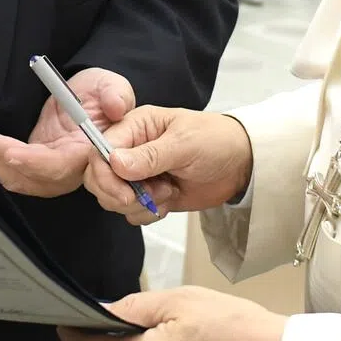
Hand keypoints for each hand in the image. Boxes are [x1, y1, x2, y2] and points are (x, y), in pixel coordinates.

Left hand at [0, 68, 135, 197]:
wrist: (95, 98)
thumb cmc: (105, 93)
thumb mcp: (113, 85)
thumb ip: (116, 94)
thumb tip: (117, 107)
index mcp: (89, 153)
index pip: (62, 165)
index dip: (36, 164)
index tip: (11, 153)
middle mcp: (69, 167)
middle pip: (34, 175)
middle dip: (2, 161)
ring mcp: (51, 168)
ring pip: (20, 177)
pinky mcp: (37, 163)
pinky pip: (13, 171)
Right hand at [85, 107, 251, 224]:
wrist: (241, 165)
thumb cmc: (216, 141)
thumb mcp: (185, 144)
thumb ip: (150, 155)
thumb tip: (114, 162)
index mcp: (136, 126)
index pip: (100, 150)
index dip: (105, 174)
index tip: (124, 193)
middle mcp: (131, 149)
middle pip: (99, 177)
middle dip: (119, 194)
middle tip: (148, 196)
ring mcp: (139, 174)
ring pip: (113, 198)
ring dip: (138, 204)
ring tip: (167, 192)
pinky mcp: (148, 194)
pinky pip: (131, 212)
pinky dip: (146, 213)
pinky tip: (168, 202)